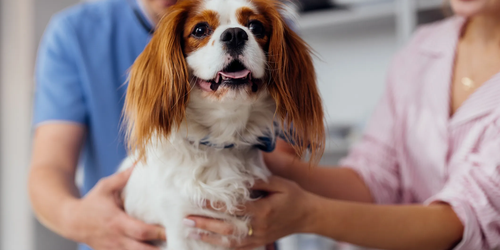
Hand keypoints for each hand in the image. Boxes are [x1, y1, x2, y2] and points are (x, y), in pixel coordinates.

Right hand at [64, 167, 165, 249]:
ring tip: (169, 249)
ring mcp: (113, 249)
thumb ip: (122, 177)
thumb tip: (139, 163)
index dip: (157, 233)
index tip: (171, 231)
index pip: (141, 231)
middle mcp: (116, 238)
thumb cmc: (91, 202)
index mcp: (117, 222)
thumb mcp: (105, 187)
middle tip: (176, 244)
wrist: (70, 221)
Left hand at [185, 176, 316, 249]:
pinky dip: (222, 246)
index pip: (234, 208)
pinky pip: (238, 248)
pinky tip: (208, 242)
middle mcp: (259, 226)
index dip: (215, 205)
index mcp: (263, 210)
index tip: (199, 200)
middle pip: (227, 227)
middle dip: (205, 224)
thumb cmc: (294, 196)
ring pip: (229, 240)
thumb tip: (239, 179)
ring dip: (208, 236)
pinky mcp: (259, 243)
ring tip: (191, 231)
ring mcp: (258, 237)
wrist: (308, 216)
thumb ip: (260, 181)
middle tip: (187, 220)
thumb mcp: (280, 184)